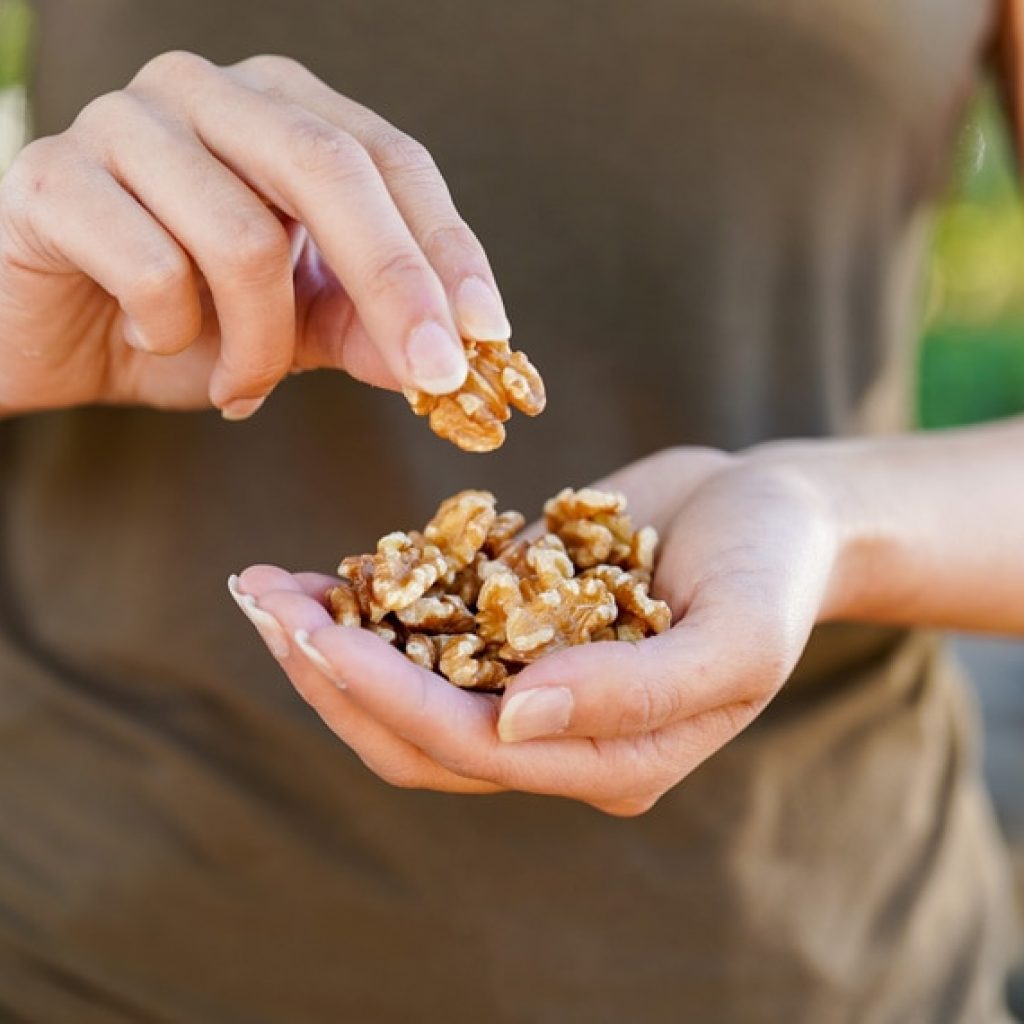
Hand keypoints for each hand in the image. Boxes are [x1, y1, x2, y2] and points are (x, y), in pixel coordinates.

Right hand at [0, 51, 507, 417]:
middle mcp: (211, 94)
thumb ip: (365, 328)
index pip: (392, 160)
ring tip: (241, 385)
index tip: (489, 333)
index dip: (448, 249)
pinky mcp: (55, 176)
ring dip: (260, 344)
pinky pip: (151, 264)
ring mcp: (128, 123)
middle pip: (330, 169)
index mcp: (282, 111)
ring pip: (243, 237)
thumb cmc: (179, 316)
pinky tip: (155, 342)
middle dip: (394, 285)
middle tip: (431, 377)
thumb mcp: (294, 326)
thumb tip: (446, 361)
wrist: (47, 328)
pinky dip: (173, 333)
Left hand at [233, 447, 845, 815]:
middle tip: (259, 605)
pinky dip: (371, 606)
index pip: (474, 750)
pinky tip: (324, 573)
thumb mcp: (737, 635)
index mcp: (611, 761)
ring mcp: (530, 685)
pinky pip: (427, 633)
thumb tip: (517, 717)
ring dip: (330, 645)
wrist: (774, 511)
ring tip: (266, 587)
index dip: (389, 699)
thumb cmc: (773, 570)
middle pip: (416, 736)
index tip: (316, 636)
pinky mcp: (513, 630)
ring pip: (405, 691)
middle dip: (331, 677)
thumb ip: (636, 692)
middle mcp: (558, 738)